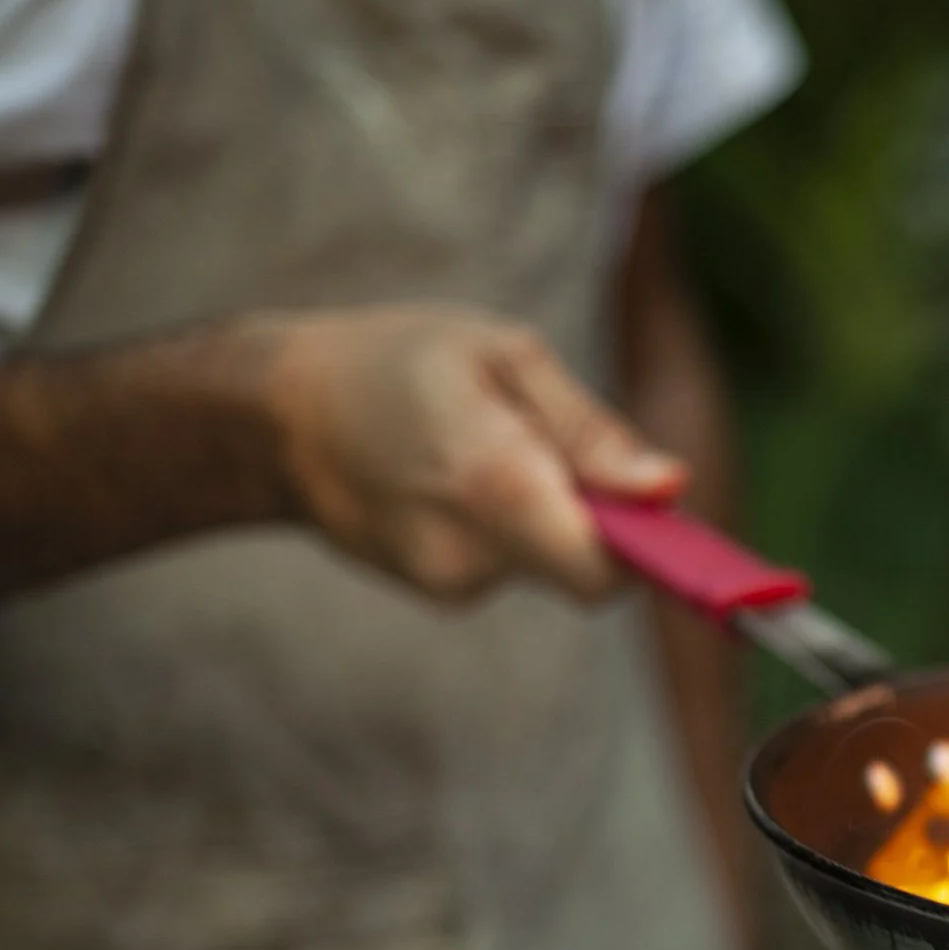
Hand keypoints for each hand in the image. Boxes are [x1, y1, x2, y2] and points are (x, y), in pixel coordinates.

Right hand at [264, 304, 682, 601]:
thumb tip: (670, 488)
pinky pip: (514, 564)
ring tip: (489, 448)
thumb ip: (591, 431)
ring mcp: (450, 584)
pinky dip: (512, 526)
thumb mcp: (503, 357)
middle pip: (590, 570)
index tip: (655, 509)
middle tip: (554, 445)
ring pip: (552, 561)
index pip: (606, 570)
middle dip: (601, 518)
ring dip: (549, 513)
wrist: (278, 416)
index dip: (651, 551)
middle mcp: (473, 555)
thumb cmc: (399, 363)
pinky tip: (460, 478)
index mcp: (496, 486)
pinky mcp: (440, 592)